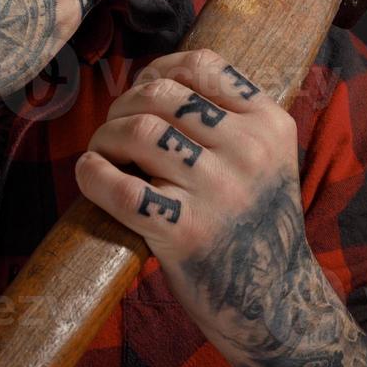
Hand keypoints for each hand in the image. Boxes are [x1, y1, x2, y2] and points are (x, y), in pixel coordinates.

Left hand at [76, 48, 366, 366]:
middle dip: (125, 103)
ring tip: (103, 151)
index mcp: (270, 124)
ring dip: (106, 136)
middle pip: (162, 95)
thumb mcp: (265, 157)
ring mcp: (218, 192)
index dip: (159, 68)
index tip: (142, 89)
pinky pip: (123, 190)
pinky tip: (90, 172)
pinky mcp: (186, 233)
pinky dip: (94, 175)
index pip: (201, 65)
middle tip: (115, 127)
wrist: (276, 301)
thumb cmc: (253, 221)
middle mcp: (248, 151)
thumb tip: (153, 78)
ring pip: (140, 132)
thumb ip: (227, 115)